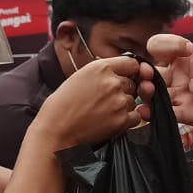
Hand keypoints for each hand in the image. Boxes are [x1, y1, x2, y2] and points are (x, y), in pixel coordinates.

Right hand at [33, 56, 153, 148]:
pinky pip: (136, 116)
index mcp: (101, 67)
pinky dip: (128, 119)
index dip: (129, 72)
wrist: (56, 129)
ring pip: (134, 100)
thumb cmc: (62, 104)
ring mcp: (119, 101)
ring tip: (103, 111)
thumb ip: (103, 72)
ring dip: (124, 105)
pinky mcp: (122, 120)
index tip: (125, 78)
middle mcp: (112, 82)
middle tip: (106, 99)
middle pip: (133, 82)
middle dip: (124, 89)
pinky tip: (111, 120)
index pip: (132, 63)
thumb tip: (122, 73)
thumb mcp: (80, 76)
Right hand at [147, 35, 192, 136]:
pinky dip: (152, 113)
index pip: (163, 45)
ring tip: (148, 90)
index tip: (183, 49)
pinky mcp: (184, 114)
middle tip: (147, 73)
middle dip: (143, 70)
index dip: (165, 45)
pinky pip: (162, 113)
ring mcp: (180, 94)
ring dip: (145, 90)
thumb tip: (191, 82)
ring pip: (153, 92)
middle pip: (151, 69)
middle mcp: (179, 74)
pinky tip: (148, 111)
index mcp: (187, 56)